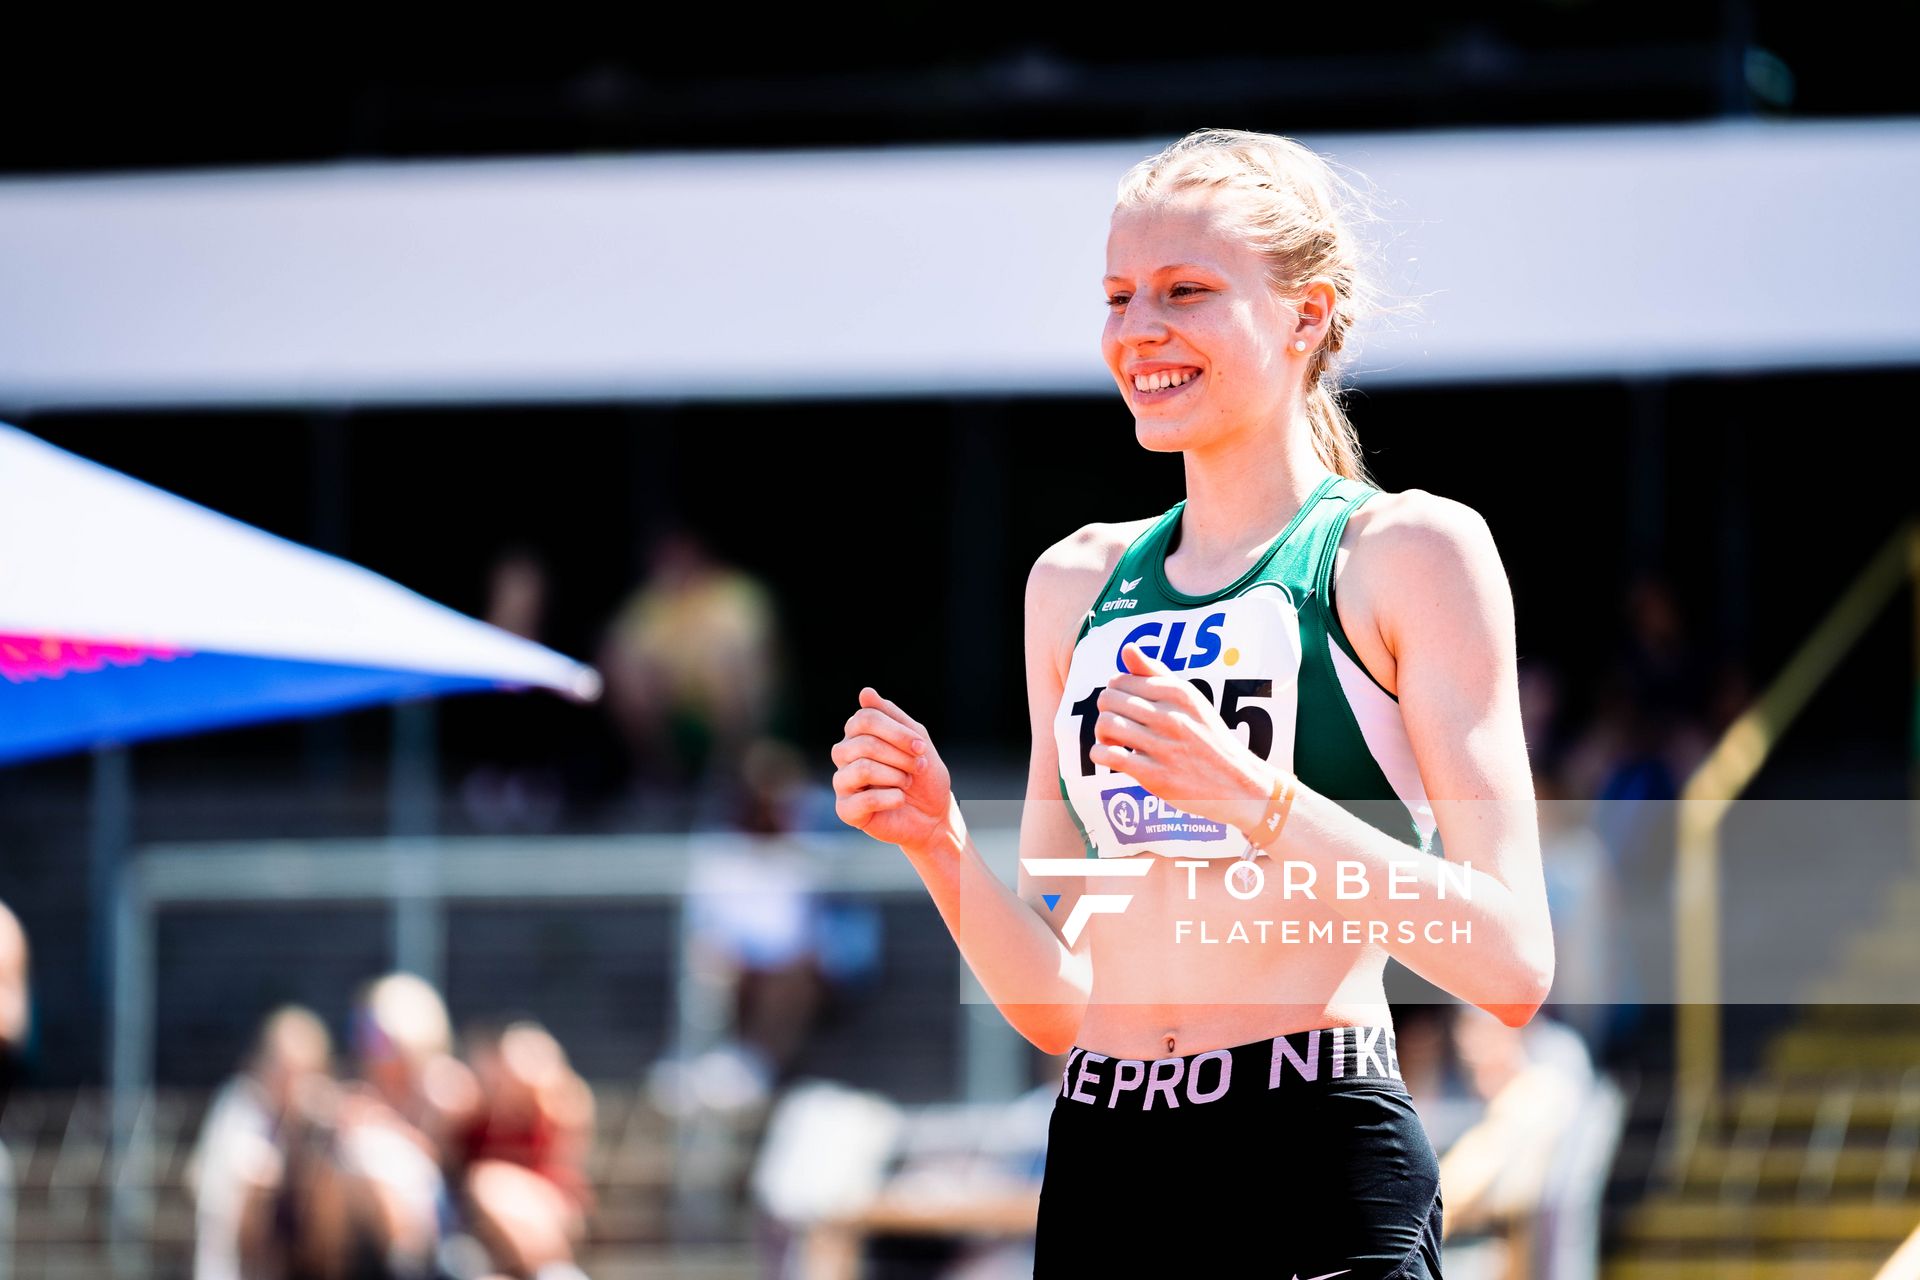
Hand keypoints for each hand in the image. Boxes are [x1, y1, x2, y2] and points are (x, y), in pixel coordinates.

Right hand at [831, 688, 955, 853]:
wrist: (933, 815)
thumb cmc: (923, 775)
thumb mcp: (916, 740)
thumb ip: (892, 716)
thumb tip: (865, 692)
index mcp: (858, 734)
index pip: (865, 718)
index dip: (897, 732)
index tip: (922, 746)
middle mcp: (844, 755)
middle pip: (864, 742)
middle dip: (900, 755)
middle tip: (919, 766)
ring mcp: (842, 782)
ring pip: (863, 768)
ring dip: (897, 775)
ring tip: (908, 783)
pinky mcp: (846, 809)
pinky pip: (865, 798)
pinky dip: (892, 798)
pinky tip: (900, 800)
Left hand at [1089, 642, 1273, 833]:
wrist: (1237, 784)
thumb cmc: (1208, 738)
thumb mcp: (1191, 699)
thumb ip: (1156, 673)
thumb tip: (1127, 649)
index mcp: (1179, 692)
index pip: (1120, 679)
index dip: (1115, 692)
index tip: (1124, 707)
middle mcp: (1172, 716)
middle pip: (1109, 699)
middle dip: (1106, 711)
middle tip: (1117, 725)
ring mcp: (1163, 746)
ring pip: (1106, 724)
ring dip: (1101, 733)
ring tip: (1114, 741)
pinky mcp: (1155, 775)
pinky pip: (1109, 756)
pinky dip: (1100, 755)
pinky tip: (1110, 757)